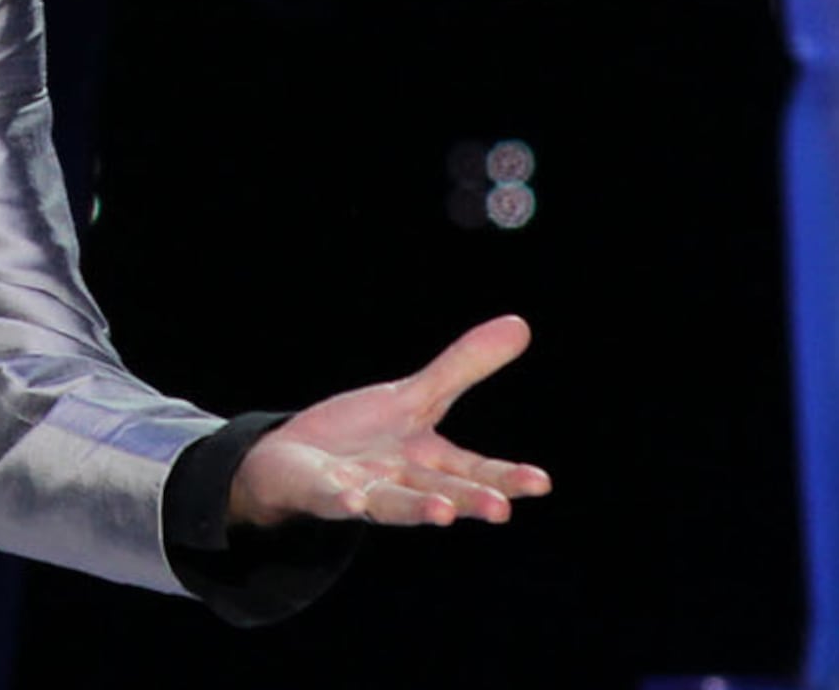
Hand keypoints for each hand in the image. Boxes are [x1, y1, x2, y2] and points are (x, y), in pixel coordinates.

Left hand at [230, 314, 553, 529]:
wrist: (296, 459)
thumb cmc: (364, 436)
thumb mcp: (416, 397)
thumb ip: (463, 368)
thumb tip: (520, 324)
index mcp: (428, 461)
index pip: (474, 470)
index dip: (506, 478)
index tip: (542, 483)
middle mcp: (400, 481)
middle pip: (441, 490)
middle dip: (469, 501)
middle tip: (500, 510)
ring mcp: (361, 489)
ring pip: (394, 502)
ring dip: (418, 509)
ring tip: (443, 513)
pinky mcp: (319, 491)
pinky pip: (331, 498)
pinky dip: (342, 500)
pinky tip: (353, 500)